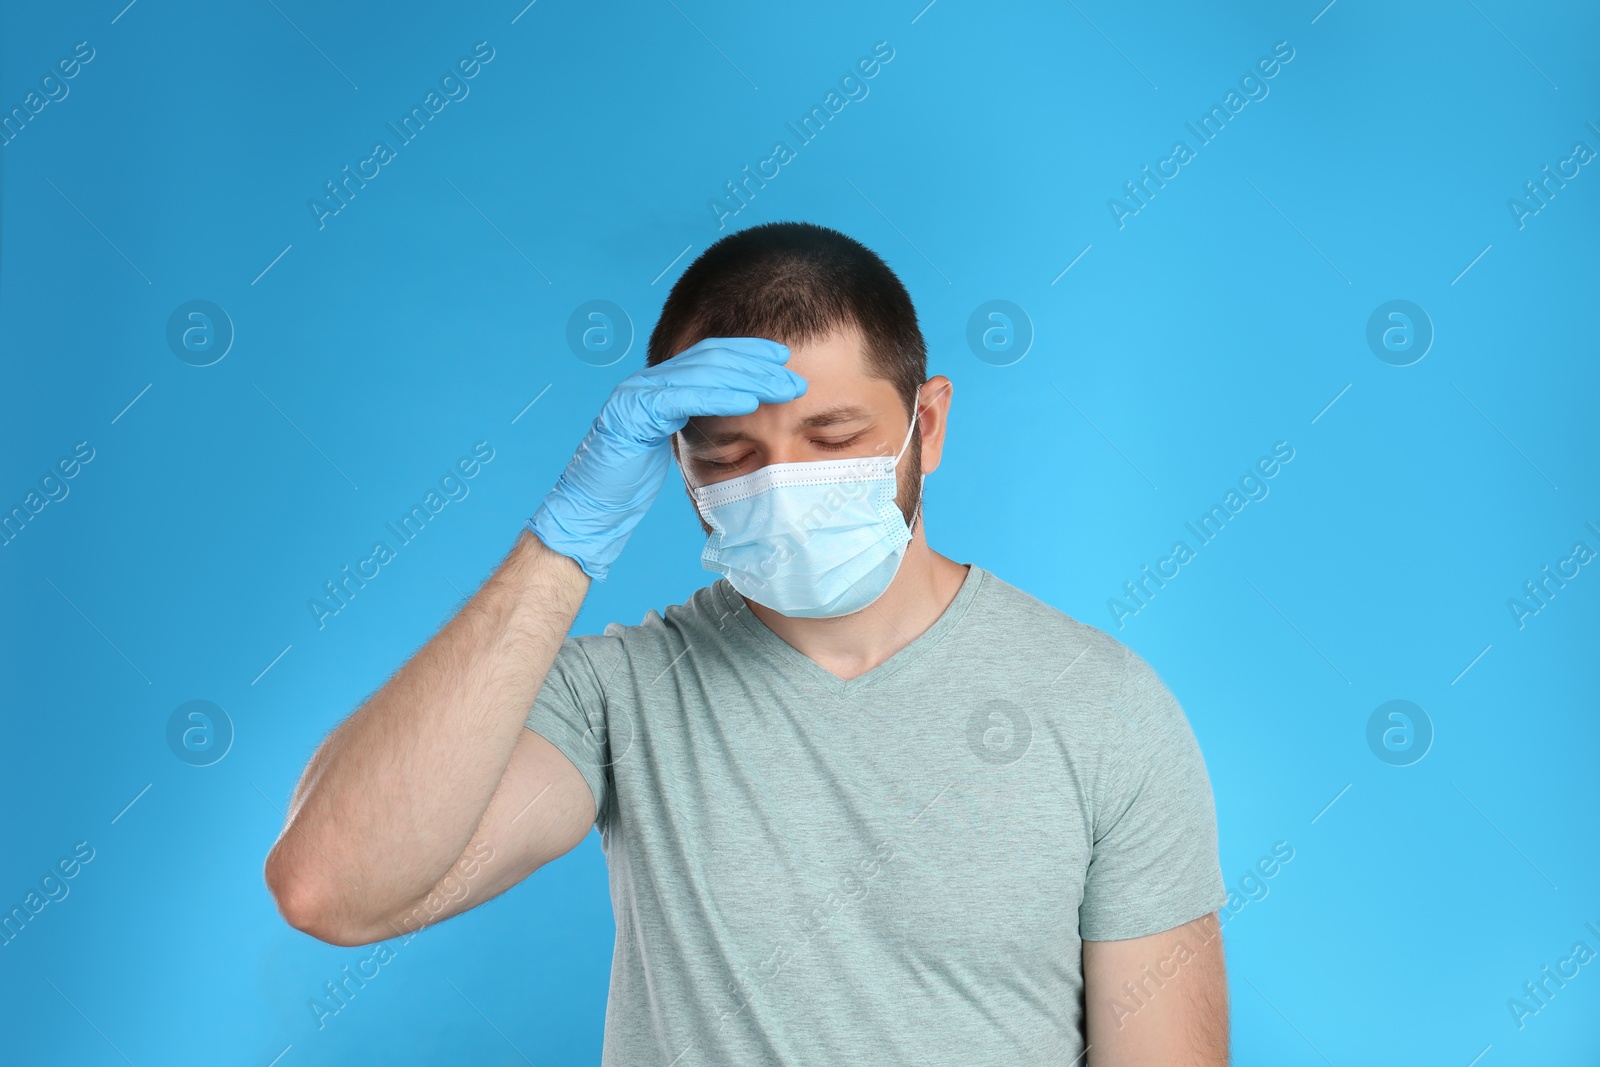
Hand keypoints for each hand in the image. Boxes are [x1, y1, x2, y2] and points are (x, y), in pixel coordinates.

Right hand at [527, 337, 805, 580]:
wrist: (590, 511)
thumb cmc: (630, 487)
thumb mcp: (672, 448)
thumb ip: (695, 425)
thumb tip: (736, 418)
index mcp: (656, 385)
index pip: (708, 356)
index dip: (747, 352)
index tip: (782, 358)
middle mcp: (645, 382)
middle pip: (709, 358)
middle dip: (755, 364)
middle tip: (793, 376)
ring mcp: (635, 394)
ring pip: (701, 374)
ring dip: (748, 380)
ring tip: (782, 388)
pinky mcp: (631, 413)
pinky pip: (683, 398)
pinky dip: (719, 397)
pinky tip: (748, 402)